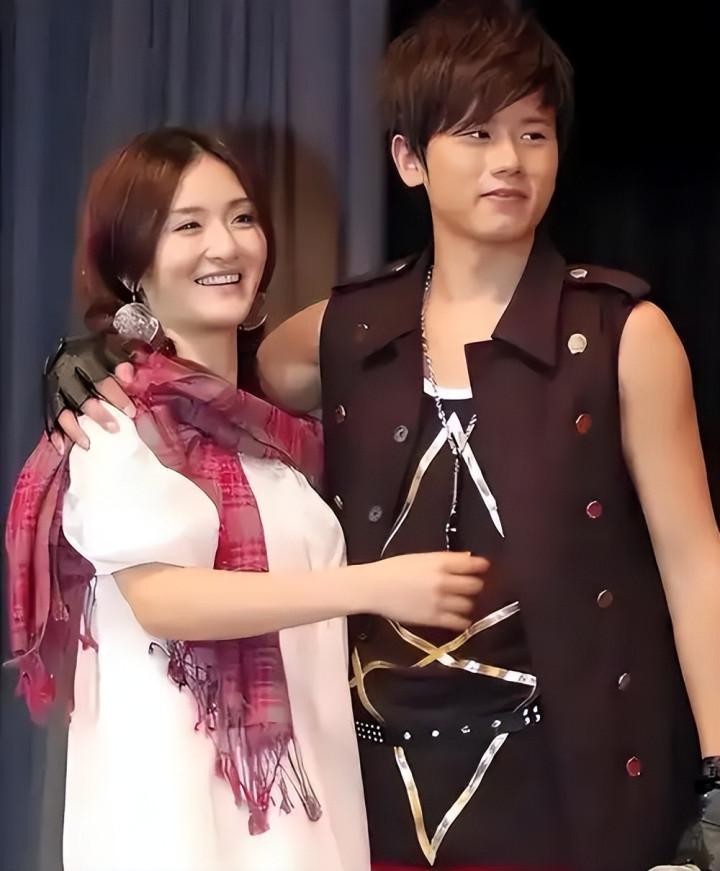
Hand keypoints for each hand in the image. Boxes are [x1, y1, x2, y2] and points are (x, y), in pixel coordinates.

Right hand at [43, 335, 135, 451]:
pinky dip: (55, 434)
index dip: (116, 395)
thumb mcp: (108, 348)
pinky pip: (48, 418)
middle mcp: (65, 373)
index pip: (100, 379)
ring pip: (62, 411)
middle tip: (114, 428)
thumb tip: (128, 377)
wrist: (61, 343)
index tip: (130, 411)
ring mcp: (54, 388)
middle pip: (81, 397)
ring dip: (75, 429)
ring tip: (88, 443)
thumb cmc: (90, 349)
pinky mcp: (46, 399)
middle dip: (98, 414)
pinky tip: (62, 447)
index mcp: (82, 359)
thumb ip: (121, 362)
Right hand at [358, 551, 486, 631]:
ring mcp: (439, 601)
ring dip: (468, 603)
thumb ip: (446, 559)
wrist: (373, 587)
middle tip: (471, 585)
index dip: (481, 566)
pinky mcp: (433, 618)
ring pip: (469, 604)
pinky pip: (459, 623)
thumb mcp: (420, 557)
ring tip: (462, 601)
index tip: (484, 567)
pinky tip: (459, 617)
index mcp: (439, 562)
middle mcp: (442, 581)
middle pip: (475, 585)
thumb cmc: (393, 569)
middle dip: (475, 585)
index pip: (471, 564)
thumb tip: (468, 558)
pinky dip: (463, 620)